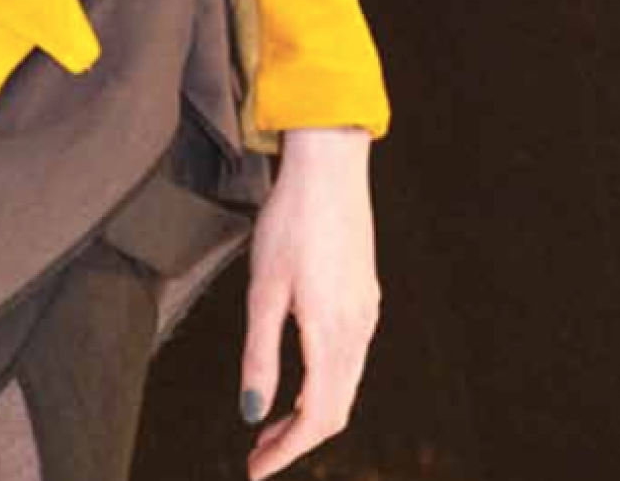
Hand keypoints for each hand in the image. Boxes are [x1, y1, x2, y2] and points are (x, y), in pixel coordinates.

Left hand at [238, 127, 380, 478]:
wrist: (329, 168)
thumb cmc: (289, 222)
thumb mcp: (263, 288)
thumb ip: (260, 354)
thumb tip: (253, 413)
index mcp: (332, 334)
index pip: (317, 417)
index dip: (287, 450)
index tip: (256, 469)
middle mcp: (358, 331)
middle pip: (336, 410)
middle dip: (297, 439)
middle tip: (259, 452)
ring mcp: (366, 313)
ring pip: (346, 386)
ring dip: (311, 413)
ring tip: (272, 422)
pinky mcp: (366, 296)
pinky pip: (352, 360)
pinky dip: (326, 384)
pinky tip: (301, 377)